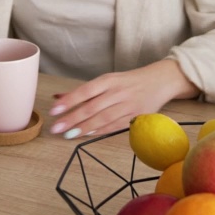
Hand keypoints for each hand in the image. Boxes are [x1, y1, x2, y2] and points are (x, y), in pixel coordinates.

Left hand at [47, 60, 197, 138]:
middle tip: (56, 128)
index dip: (69, 101)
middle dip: (72, 118)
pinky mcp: (136, 117)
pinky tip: (87, 134)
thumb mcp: (108, 80)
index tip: (54, 110)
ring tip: (68, 134)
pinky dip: (100, 131)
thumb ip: (84, 91)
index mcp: (109, 80)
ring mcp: (128, 105)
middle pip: (92, 107)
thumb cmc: (128, 81)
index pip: (86, 91)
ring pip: (103, 118)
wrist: (160, 81)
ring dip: (84, 127)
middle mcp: (118, 92)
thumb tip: (58, 97)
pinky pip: (115, 126)